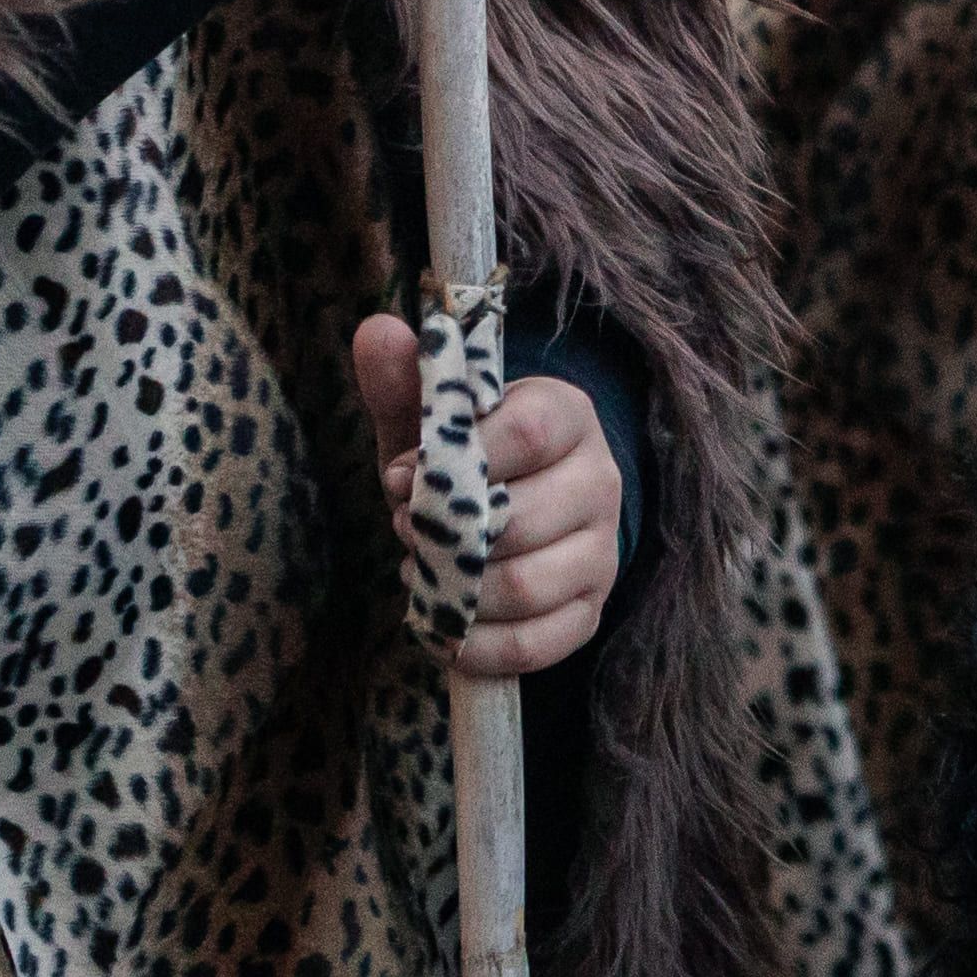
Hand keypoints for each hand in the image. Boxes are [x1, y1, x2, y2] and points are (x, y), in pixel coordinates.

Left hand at [345, 318, 621, 678]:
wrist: (514, 508)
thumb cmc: (465, 457)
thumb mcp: (429, 417)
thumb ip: (402, 380)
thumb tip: (374, 331)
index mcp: (568, 415)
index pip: (526, 433)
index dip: (453, 460)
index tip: (398, 477)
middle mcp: (600, 480)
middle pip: (524, 519)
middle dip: (447, 535)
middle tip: (403, 532)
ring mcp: (602, 551)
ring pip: (528, 587)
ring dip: (457, 590)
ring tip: (420, 573)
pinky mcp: (590, 610)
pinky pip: (538, 644)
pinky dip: (479, 646)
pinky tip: (444, 626)